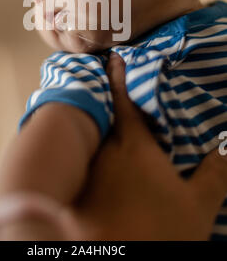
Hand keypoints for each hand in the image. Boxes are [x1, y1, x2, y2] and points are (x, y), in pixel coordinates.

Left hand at [62, 52, 226, 239]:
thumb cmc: (157, 231)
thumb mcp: (196, 206)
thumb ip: (214, 173)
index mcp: (133, 147)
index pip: (124, 101)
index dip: (119, 77)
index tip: (114, 58)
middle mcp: (103, 153)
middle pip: (102, 118)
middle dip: (105, 103)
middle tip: (110, 90)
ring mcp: (85, 173)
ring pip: (91, 142)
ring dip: (97, 131)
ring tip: (106, 128)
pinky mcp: (76, 194)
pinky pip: (81, 165)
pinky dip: (87, 157)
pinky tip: (97, 168)